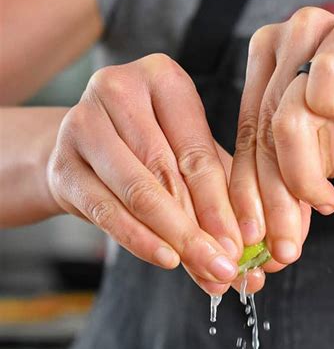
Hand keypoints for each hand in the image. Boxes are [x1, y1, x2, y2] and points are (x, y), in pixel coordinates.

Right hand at [48, 54, 263, 295]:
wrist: (83, 151)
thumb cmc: (150, 150)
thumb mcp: (190, 158)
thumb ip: (223, 197)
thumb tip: (256, 252)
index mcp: (162, 78)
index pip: (197, 152)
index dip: (221, 205)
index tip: (243, 246)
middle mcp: (118, 89)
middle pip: (167, 172)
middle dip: (200, 228)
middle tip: (226, 267)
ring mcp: (83, 123)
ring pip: (137, 192)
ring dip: (174, 238)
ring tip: (203, 270)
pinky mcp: (62, 163)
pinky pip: (106, 210)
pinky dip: (139, 240)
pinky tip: (166, 259)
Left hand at [230, 7, 333, 265]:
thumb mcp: (310, 159)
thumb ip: (277, 180)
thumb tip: (253, 230)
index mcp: (266, 60)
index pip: (246, 131)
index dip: (247, 190)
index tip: (254, 234)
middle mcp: (284, 37)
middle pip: (261, 131)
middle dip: (272, 198)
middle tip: (284, 242)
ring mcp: (316, 34)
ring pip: (283, 122)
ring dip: (299, 179)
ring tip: (323, 201)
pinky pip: (317, 97)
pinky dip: (328, 134)